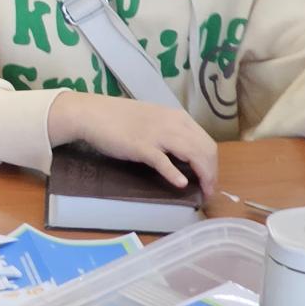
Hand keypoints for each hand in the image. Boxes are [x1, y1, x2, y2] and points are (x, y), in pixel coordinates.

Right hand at [47, 93, 218, 194]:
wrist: (91, 113)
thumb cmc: (119, 117)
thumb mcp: (153, 119)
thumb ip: (170, 131)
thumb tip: (184, 153)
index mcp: (177, 117)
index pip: (206, 141)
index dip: (212, 163)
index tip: (210, 178)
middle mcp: (172, 124)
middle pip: (205, 149)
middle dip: (212, 172)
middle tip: (209, 190)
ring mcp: (157, 135)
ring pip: (192, 154)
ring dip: (202, 175)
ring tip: (203, 191)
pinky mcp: (141, 147)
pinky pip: (163, 161)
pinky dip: (174, 173)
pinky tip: (180, 184)